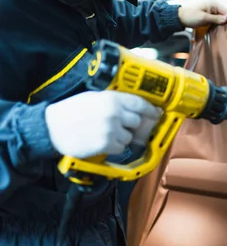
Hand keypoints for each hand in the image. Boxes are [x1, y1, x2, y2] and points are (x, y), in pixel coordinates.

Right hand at [45, 91, 160, 158]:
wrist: (52, 128)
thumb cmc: (71, 112)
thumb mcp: (93, 97)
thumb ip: (115, 100)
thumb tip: (136, 107)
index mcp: (111, 98)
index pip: (140, 103)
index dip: (150, 109)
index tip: (155, 113)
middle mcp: (114, 113)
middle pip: (137, 122)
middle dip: (130, 125)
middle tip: (118, 126)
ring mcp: (111, 129)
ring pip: (130, 137)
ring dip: (121, 137)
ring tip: (104, 133)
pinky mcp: (107, 144)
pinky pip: (121, 148)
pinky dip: (114, 147)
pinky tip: (101, 142)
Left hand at [178, 0, 226, 27]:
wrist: (180, 17)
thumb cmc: (190, 16)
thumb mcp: (204, 18)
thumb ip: (216, 19)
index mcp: (213, 3)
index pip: (226, 11)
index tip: (226, 28)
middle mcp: (213, 5)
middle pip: (224, 14)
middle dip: (224, 21)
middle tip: (221, 29)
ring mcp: (211, 9)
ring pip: (220, 17)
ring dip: (219, 23)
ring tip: (216, 28)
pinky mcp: (209, 13)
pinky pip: (216, 18)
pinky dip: (216, 23)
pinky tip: (213, 27)